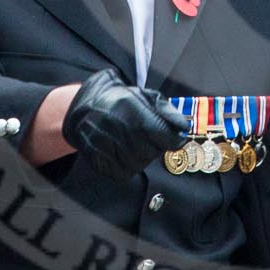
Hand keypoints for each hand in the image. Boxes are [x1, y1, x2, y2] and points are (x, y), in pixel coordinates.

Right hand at [61, 69, 188, 178]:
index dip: (172, 139)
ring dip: (141, 157)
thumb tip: (184, 127)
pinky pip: (122, 173)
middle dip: (154, 147)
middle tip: (147, 137)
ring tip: (133, 143)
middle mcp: (117, 128)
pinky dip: (127, 166)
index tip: (172, 138)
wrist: (84, 108)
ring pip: (138, 165)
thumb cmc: (121, 102)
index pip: (164, 136)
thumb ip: (167, 111)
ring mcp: (104, 145)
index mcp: (132, 110)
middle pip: (151, 152)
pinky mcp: (96, 159)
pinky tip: (123, 152)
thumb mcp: (146, 96)